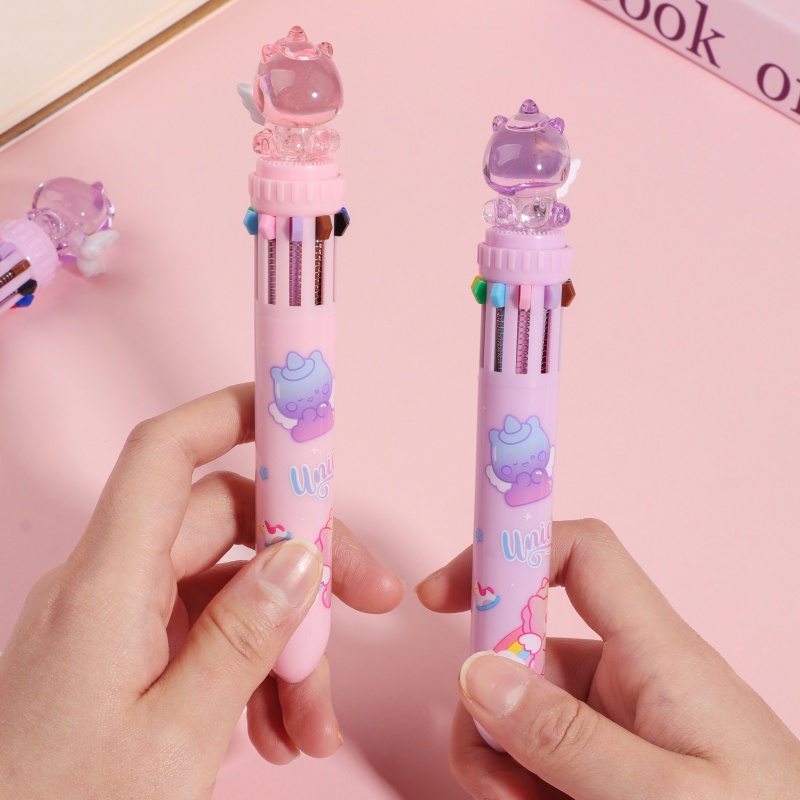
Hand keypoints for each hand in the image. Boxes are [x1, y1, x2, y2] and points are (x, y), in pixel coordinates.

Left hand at [0, 384, 402, 799]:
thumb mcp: (176, 737)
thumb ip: (243, 637)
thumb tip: (299, 559)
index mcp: (106, 586)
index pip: (165, 455)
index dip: (231, 414)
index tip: (300, 415)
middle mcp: (109, 586)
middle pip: (226, 526)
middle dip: (304, 567)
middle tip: (368, 604)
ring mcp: (119, 622)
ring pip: (228, 589)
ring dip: (285, 643)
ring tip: (313, 722)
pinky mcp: (127, 657)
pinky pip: (208, 635)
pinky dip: (254, 672)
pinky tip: (278, 731)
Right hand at [417, 519, 799, 798]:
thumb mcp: (661, 796)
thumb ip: (566, 738)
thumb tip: (475, 673)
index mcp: (658, 652)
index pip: (581, 554)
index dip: (509, 552)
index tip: (443, 597)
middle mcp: (635, 673)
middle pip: (530, 647)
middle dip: (489, 702)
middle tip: (487, 772)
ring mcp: (624, 719)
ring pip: (528, 708)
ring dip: (503, 757)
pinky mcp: (618, 759)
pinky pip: (549, 751)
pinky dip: (526, 780)